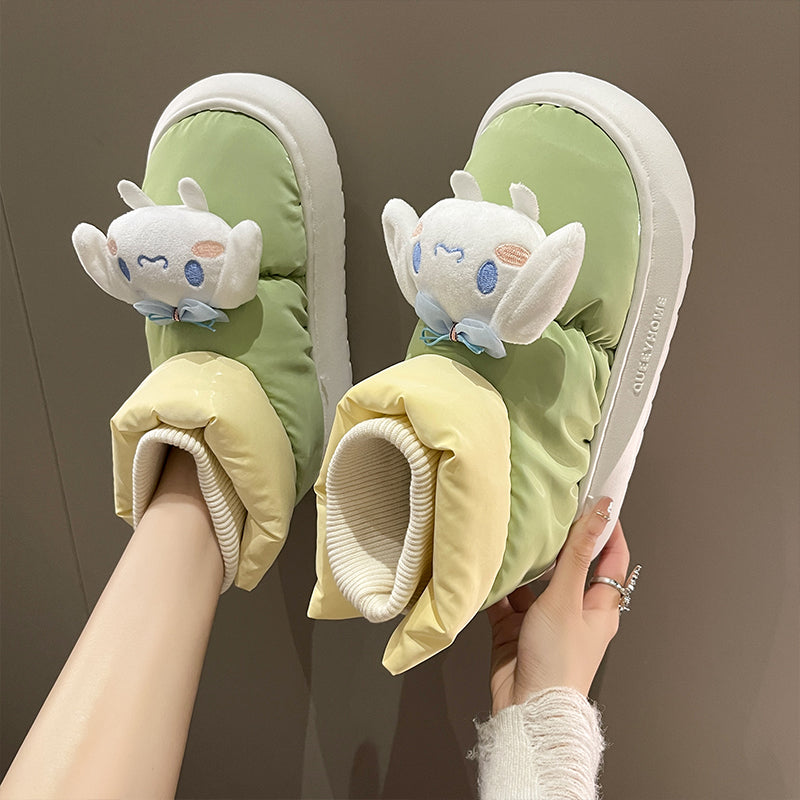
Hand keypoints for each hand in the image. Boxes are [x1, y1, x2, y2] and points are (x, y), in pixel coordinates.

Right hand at [487, 498, 631, 712]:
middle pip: (570, 566)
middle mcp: (574, 611)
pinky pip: (507, 598)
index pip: (611, 558)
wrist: (527, 710)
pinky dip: (498, 585)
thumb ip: (578, 554)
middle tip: (546, 511)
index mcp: (599, 606)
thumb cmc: (559, 662)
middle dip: (559, 541)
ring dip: (525, 562)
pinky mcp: (516, 630)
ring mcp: (544, 620)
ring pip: (535, 581)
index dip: (606, 529)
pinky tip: (488, 568)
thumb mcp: (567, 599)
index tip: (597, 501)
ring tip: (513, 535)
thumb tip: (601, 513)